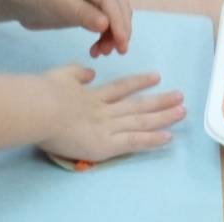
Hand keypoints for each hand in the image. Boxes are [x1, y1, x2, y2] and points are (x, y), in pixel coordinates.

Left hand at [10, 0, 132, 55]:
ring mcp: (96, 1)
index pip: (114, 4)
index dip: (120, 24)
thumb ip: (83, 15)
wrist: (24, 4)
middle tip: (116, 52)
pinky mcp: (91, 11)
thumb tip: (105, 23)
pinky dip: (105, 37)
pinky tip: (96, 50)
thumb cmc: (40, 1)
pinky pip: (106, 24)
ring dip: (113, 36)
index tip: (122, 44)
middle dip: (120, 31)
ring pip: (115, 18)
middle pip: (120, 10)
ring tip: (101, 53)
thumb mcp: (61, 8)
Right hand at [36, 66, 184, 162]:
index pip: (120, 88)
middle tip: (179, 96)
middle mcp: (103, 111)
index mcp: (90, 97)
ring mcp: (107, 128)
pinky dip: (151, 140)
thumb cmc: (43, 96)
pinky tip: (168, 138)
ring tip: (182, 111)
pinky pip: (134, 142)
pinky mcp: (106, 145)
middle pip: (137, 105)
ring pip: (141, 121)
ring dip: (163, 116)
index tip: (155, 77)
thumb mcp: (60, 77)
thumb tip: (90, 74)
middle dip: (159, 100)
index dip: (138, 83)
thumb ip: (77, 75)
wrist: (41, 110)